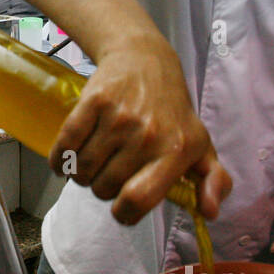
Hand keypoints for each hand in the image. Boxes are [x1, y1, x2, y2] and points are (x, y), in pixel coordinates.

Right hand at [51, 39, 230, 224]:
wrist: (145, 60)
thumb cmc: (172, 111)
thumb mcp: (201, 145)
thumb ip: (214, 181)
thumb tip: (210, 212)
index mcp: (176, 151)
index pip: (139, 199)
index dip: (124, 213)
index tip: (122, 207)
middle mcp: (148, 135)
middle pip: (104, 188)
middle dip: (102, 187)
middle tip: (111, 171)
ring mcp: (119, 117)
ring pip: (82, 170)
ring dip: (81, 173)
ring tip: (94, 161)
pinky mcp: (94, 102)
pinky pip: (65, 146)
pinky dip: (59, 159)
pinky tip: (67, 157)